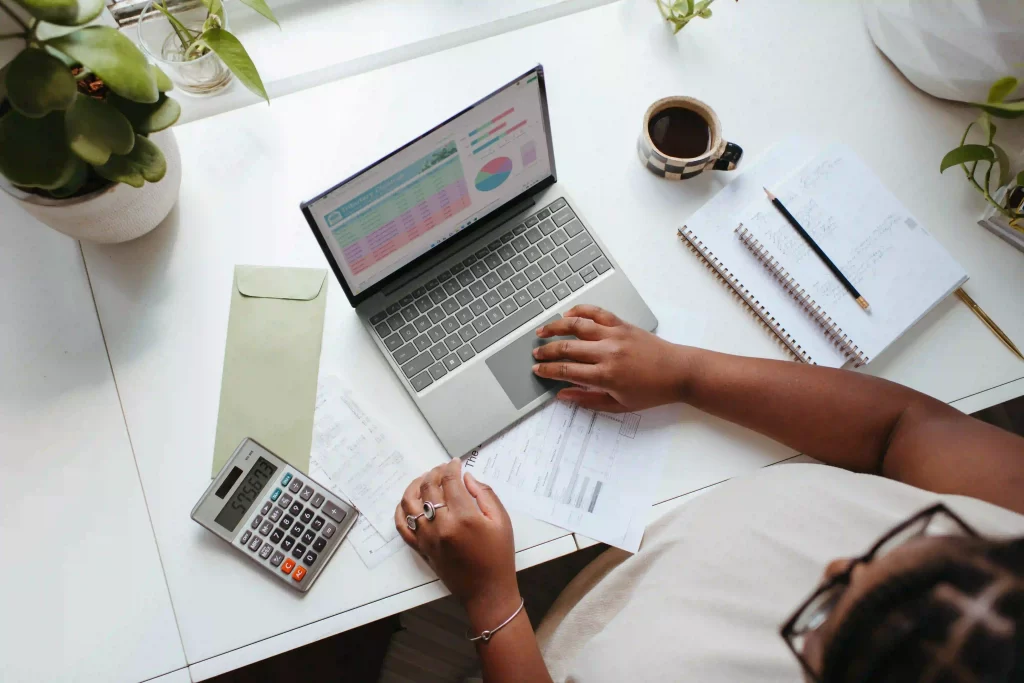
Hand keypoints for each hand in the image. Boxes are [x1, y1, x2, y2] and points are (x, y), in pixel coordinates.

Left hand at [394, 459, 520, 626]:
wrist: (487, 592)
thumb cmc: (498, 557)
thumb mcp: (502, 521)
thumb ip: (484, 494)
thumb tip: (467, 478)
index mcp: (464, 517)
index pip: (450, 481)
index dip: (451, 468)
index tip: (455, 463)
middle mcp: (441, 526)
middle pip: (429, 488)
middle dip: (435, 473)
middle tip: (443, 469)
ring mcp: (427, 538)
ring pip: (409, 503)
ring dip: (415, 486)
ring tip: (425, 480)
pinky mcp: (421, 548)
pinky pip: (402, 526)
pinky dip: (401, 510)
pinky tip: (409, 502)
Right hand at [532, 304, 691, 411]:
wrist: (678, 372)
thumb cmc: (652, 391)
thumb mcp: (619, 405)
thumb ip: (588, 400)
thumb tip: (563, 395)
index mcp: (605, 376)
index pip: (566, 370)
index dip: (548, 370)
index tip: (537, 370)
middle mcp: (607, 352)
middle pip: (566, 347)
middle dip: (546, 351)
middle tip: (536, 354)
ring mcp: (614, 335)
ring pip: (577, 325)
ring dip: (556, 327)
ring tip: (542, 330)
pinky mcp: (622, 324)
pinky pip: (597, 312)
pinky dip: (580, 310)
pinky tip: (568, 314)